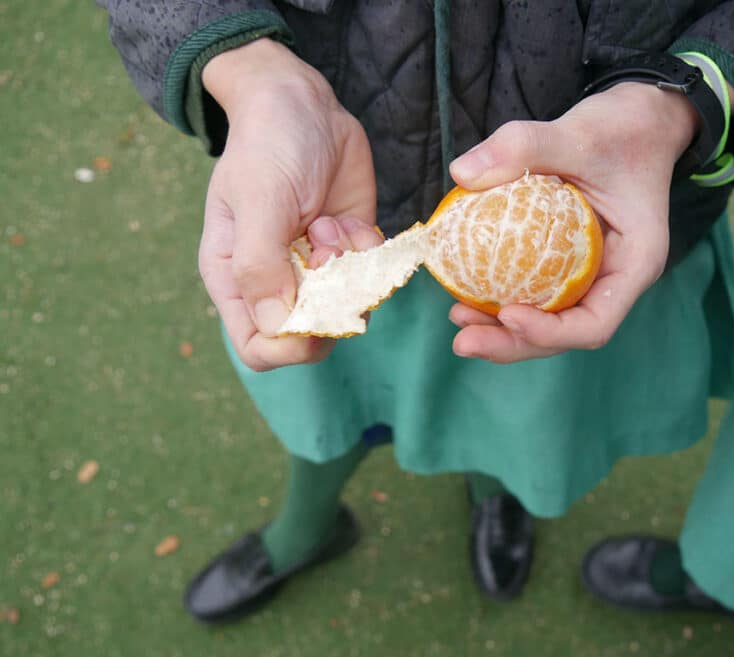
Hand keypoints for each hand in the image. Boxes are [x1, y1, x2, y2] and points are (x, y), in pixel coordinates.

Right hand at [198, 39, 376, 370]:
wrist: (302, 104)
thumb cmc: (267, 146)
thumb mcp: (258, 200)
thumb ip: (259, 265)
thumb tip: (276, 326)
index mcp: (235, 279)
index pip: (258, 348)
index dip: (289, 346)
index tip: (314, 311)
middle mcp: (275, 283)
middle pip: (310, 338)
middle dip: (329, 301)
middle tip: (325, 250)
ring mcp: (316, 270)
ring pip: (348, 309)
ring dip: (349, 270)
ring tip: (330, 223)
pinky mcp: (350, 252)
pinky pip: (372, 279)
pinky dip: (367, 251)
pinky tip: (348, 217)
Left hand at [446, 82, 700, 362]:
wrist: (640, 120)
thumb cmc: (623, 128)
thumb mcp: (580, 130)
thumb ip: (524, 145)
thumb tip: (461, 173)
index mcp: (634, 263)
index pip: (596, 322)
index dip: (551, 331)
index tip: (508, 314)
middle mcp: (614, 280)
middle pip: (565, 333)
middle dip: (514, 343)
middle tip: (464, 341)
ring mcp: (592, 275)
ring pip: (548, 320)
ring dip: (502, 329)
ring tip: (458, 318)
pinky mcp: (568, 263)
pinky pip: (537, 291)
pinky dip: (503, 297)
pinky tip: (465, 291)